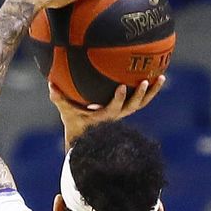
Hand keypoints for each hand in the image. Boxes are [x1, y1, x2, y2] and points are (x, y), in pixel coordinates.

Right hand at [50, 76, 164, 142]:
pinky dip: (150, 90)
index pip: (113, 109)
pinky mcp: (127, 107)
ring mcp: (124, 112)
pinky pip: (141, 99)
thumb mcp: (66, 111)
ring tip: (160, 77)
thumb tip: (49, 84)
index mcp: (104, 117)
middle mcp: (117, 116)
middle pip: (132, 107)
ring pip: (141, 104)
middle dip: (138, 95)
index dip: (119, 99)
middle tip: (143, 82)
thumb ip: (59, 99)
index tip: (122, 86)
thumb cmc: (75, 122)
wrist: (85, 136)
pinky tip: (159, 74)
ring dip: (151, 92)